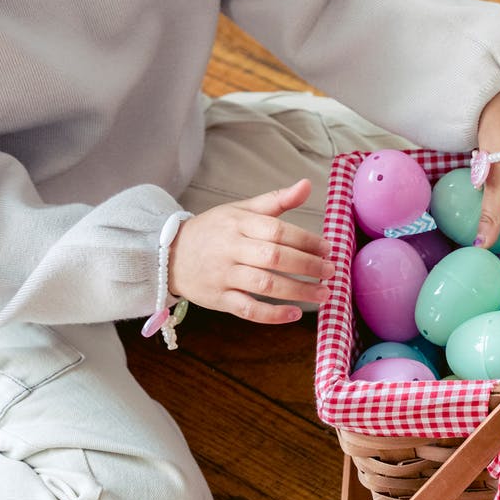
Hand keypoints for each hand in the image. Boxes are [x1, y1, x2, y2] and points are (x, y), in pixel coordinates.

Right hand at [169, 179, 333, 323]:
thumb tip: (307, 184)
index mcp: (239, 223)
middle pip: (274, 257)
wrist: (169, 254)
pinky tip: (294, 314)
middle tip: (331, 271)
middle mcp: (231, 249)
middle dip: (307, 265)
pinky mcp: (218, 299)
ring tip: (323, 293)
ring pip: (264, 285)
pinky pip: (247, 309)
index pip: (278, 231)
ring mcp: (223, 275)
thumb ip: (276, 200)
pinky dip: (272, 315)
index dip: (306, 240)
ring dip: (298, 291)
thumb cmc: (214, 231)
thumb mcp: (241, 210)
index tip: (328, 249)